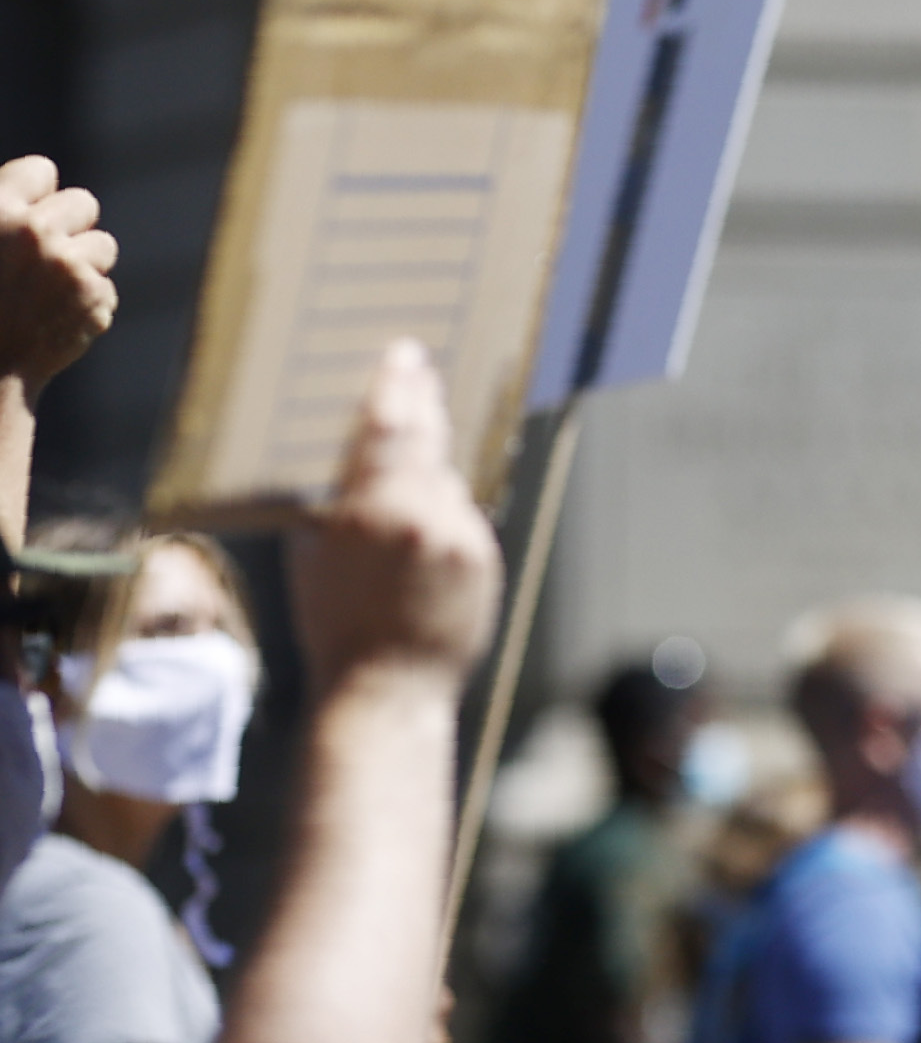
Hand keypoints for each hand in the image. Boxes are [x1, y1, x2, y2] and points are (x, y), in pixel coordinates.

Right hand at [0, 158, 117, 390]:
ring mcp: (69, 265)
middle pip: (83, 203)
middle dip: (67, 227)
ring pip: (103, 245)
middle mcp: (34, 231)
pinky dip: (86, 304)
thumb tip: (38, 184)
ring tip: (43, 292)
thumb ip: (1, 212)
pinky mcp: (95, 298)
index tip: (26, 216)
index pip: (41, 171)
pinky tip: (52, 321)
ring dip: (82, 265)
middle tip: (39, 258)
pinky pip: (104, 287)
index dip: (35, 195)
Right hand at [291, 342, 500, 704]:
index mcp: (371, 510)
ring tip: (410, 471)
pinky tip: (424, 531)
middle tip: (423, 372)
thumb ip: (333, 505)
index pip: (389, 428)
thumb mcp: (312, 556)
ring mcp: (460, 539)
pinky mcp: (484, 561)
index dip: (398, 385)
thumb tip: (350, 465)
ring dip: (431, 475)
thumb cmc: (333, 624)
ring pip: (448, 484)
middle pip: (430, 442)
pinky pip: (463, 520)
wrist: (386, 688)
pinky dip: (445, 516)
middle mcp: (423, 517)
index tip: (406, 354)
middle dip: (425, 405)